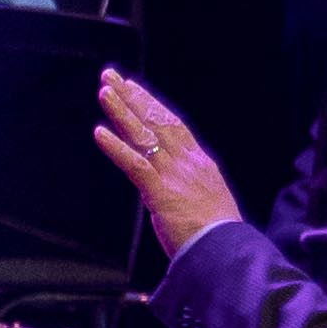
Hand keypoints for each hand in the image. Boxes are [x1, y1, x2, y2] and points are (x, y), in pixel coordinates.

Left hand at [88, 69, 246, 257]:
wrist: (228, 251)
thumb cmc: (219, 235)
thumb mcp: (209, 200)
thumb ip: (191, 188)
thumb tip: (175, 188)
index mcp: (200, 163)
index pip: (173, 125)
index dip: (151, 104)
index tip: (134, 88)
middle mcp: (187, 162)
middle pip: (156, 121)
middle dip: (132, 97)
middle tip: (110, 76)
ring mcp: (174, 176)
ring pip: (143, 136)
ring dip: (122, 111)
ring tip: (104, 90)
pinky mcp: (161, 194)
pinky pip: (135, 165)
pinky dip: (116, 147)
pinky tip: (99, 132)